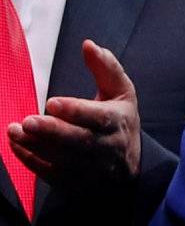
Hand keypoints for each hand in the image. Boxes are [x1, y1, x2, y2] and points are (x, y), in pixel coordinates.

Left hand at [11, 39, 140, 188]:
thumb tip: (88, 44)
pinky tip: (15, 144)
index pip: (98, 118)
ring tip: (14, 130)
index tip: (52, 102)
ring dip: (35, 145)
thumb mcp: (122, 93)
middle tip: (28, 121)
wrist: (129, 170)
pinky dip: (30, 160)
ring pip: (61, 158)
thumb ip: (106, 68)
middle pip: (78, 141)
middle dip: (52, 131)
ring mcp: (88, 168)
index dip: (76, 111)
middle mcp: (105, 147)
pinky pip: (49, 173)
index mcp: (117, 122)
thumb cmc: (120, 123)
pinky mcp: (73, 181)